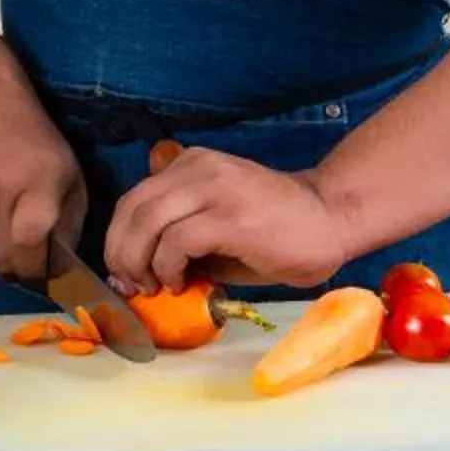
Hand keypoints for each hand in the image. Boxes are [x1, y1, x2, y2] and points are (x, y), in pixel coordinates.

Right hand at [0, 92, 83, 283]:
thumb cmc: (31, 138)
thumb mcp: (69, 173)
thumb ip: (69, 222)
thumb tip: (59, 266)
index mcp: (37, 185)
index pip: (30, 247)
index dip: (39, 270)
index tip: (46, 271)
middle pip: (3, 262)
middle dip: (19, 271)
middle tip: (27, 260)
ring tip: (4, 239)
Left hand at [101, 146, 359, 292]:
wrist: (331, 219)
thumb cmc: (274, 230)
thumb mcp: (216, 222)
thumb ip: (178, 233)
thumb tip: (136, 269)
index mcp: (191, 165)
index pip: (134, 199)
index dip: (119, 239)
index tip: (122, 272)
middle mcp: (198, 168)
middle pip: (132, 208)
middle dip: (121, 253)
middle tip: (132, 285)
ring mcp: (214, 188)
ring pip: (147, 221)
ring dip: (140, 262)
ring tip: (156, 286)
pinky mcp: (230, 216)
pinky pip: (176, 240)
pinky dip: (168, 266)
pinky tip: (180, 282)